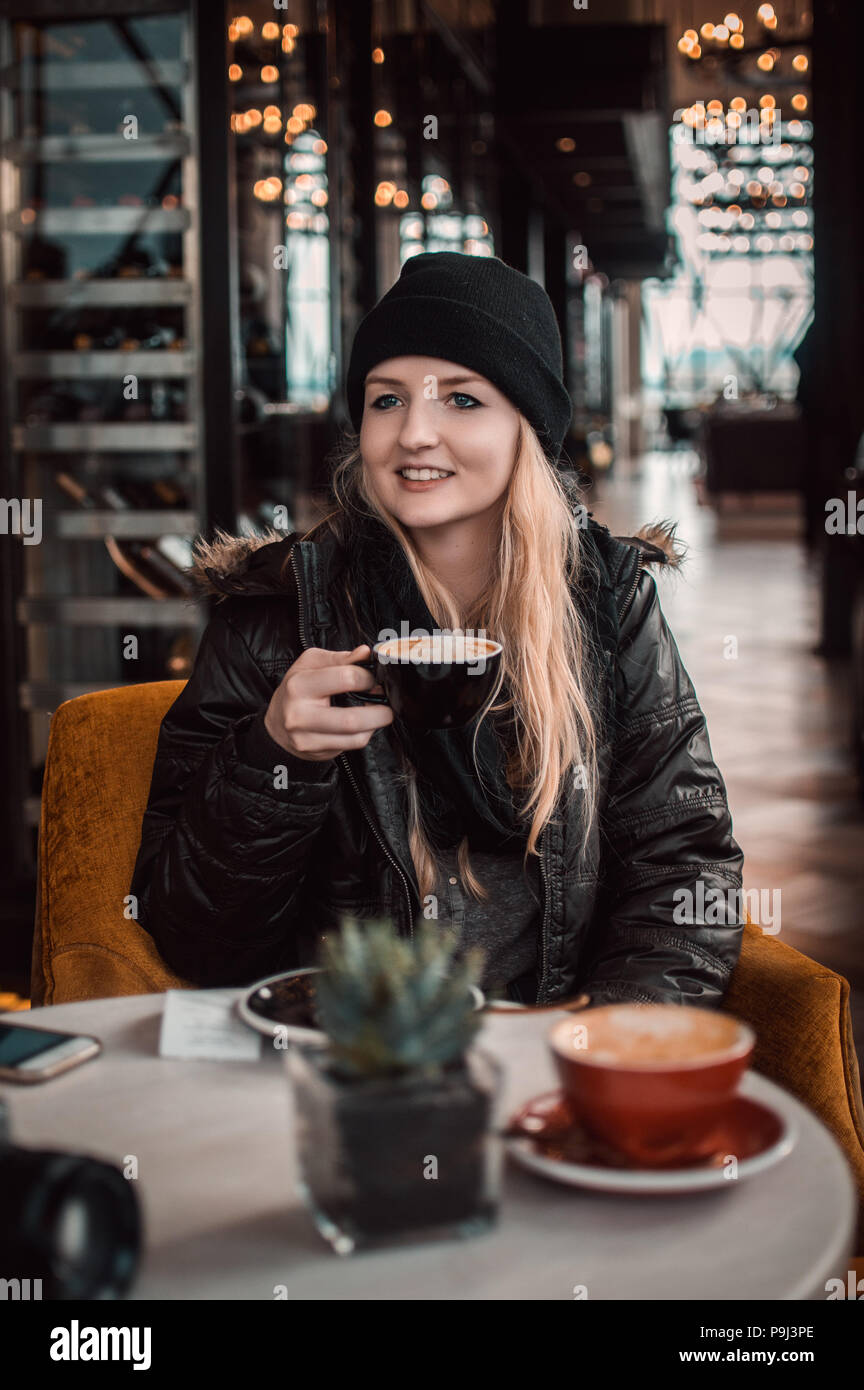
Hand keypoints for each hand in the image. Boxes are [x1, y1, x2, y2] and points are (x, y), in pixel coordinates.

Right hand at [264, 644, 391, 760]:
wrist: (276, 724)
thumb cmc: (296, 689)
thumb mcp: (310, 664)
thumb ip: (340, 658)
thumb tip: (365, 653)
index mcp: (299, 685)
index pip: (345, 679)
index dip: (367, 677)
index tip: (372, 678)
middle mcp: (300, 715)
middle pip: (352, 719)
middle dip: (379, 711)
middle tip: (386, 703)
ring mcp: (307, 738)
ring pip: (356, 737)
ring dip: (375, 725)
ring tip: (377, 713)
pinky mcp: (317, 752)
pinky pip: (352, 746)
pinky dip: (365, 734)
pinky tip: (363, 725)